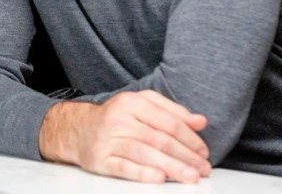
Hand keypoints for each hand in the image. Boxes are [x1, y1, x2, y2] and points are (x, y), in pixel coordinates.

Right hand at [39, 90, 210, 183]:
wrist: (78, 130)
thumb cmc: (115, 118)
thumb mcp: (141, 105)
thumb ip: (171, 111)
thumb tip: (200, 121)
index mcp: (131, 102)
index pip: (168, 122)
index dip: (190, 139)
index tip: (204, 152)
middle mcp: (118, 119)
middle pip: (159, 140)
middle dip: (186, 156)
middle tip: (202, 168)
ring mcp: (107, 140)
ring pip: (145, 154)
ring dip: (172, 167)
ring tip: (190, 176)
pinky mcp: (99, 160)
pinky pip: (124, 167)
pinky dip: (143, 173)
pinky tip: (160, 178)